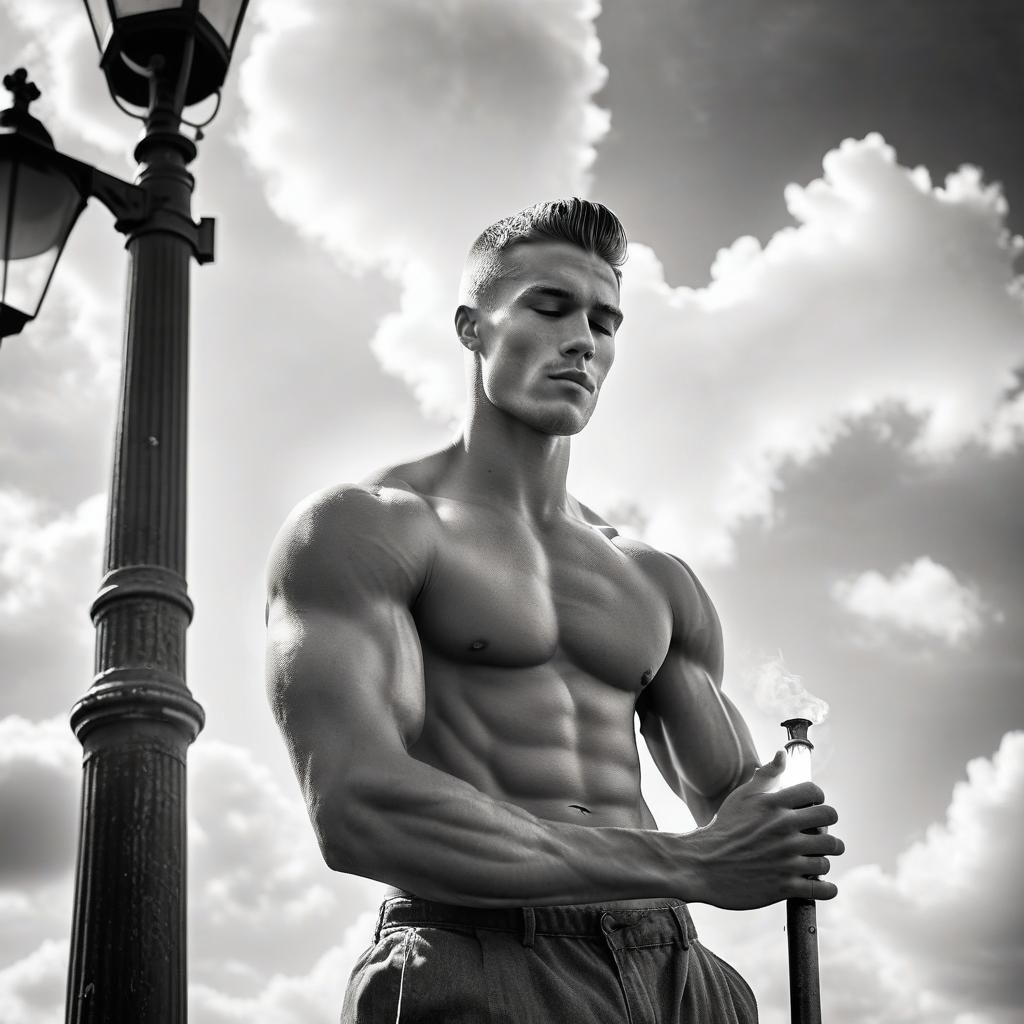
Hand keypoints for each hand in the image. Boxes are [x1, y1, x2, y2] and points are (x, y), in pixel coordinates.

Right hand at [687, 750, 844, 909]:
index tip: (812, 808)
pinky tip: (821, 885)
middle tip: (819, 835)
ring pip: (827, 856)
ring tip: (814, 860)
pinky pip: (822, 888)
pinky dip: (827, 889)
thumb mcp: (742, 797)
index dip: (818, 799)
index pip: (815, 793)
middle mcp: (784, 829)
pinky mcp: (785, 886)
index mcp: (773, 805)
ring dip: (823, 859)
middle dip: (827, 827)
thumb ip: (766, 775)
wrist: (702, 865)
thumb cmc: (723, 829)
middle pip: (829, 820)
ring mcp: (786, 859)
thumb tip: (782, 754)